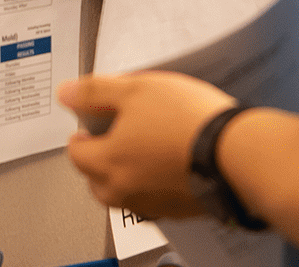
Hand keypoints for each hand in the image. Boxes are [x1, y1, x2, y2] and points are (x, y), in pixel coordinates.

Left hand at [60, 72, 236, 218]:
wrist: (234, 153)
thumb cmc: (185, 119)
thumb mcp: (136, 88)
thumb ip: (97, 91)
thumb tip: (65, 93)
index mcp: (108, 161)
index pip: (76, 153)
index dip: (80, 134)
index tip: (89, 123)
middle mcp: (125, 190)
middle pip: (96, 180)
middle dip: (98, 159)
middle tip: (113, 135)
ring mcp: (152, 204)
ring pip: (124, 193)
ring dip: (125, 173)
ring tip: (143, 146)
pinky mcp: (177, 210)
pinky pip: (153, 198)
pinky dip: (152, 183)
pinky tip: (168, 162)